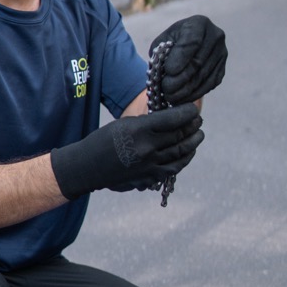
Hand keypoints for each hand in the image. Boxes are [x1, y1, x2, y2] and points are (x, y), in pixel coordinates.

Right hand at [51, 105, 202, 200]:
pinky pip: (173, 168)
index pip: (173, 118)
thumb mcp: (126, 123)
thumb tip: (174, 119)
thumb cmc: (105, 140)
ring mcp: (149, 165)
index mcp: (140, 129)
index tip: (193, 109)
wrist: (88, 167)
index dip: (188, 113)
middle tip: (198, 121)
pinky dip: (184, 159)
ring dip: (193, 143)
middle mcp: (147, 148)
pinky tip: (188, 153)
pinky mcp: (149, 178)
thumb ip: (150, 122)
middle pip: (180, 135)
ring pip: (181, 153)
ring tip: (198, 136)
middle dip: (193, 127)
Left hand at [150, 15, 226, 103]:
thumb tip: (171, 72)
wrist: (187, 48)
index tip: (169, 71)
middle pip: (198, 62)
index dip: (181, 57)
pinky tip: (181, 99)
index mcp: (199, 24)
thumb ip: (163, 53)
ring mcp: (222, 53)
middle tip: (166, 89)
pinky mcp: (223, 68)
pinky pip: (210, 84)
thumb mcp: (163, 42)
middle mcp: (215, 36)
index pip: (192, 42)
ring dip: (186, 90)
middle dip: (181, 79)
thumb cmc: (171, 44)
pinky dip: (195, 93)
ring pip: (204, 76)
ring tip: (170, 97)